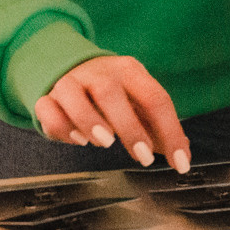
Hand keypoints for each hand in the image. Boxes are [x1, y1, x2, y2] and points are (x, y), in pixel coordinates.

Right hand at [33, 55, 191, 173]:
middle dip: (130, 128)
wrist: (69, 67)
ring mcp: (70, 82)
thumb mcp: (137, 101)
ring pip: (72, 95)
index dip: (170, 131)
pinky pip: (47, 108)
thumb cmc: (110, 92)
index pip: (154, 98)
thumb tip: (183, 151)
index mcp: (129, 71)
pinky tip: (77, 140)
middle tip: (143, 157)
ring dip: (89, 120)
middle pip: (111, 93)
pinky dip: (61, 126)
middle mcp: (99, 73)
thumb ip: (157, 126)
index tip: (180, 162)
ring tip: (105, 142)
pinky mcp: (47, 97)